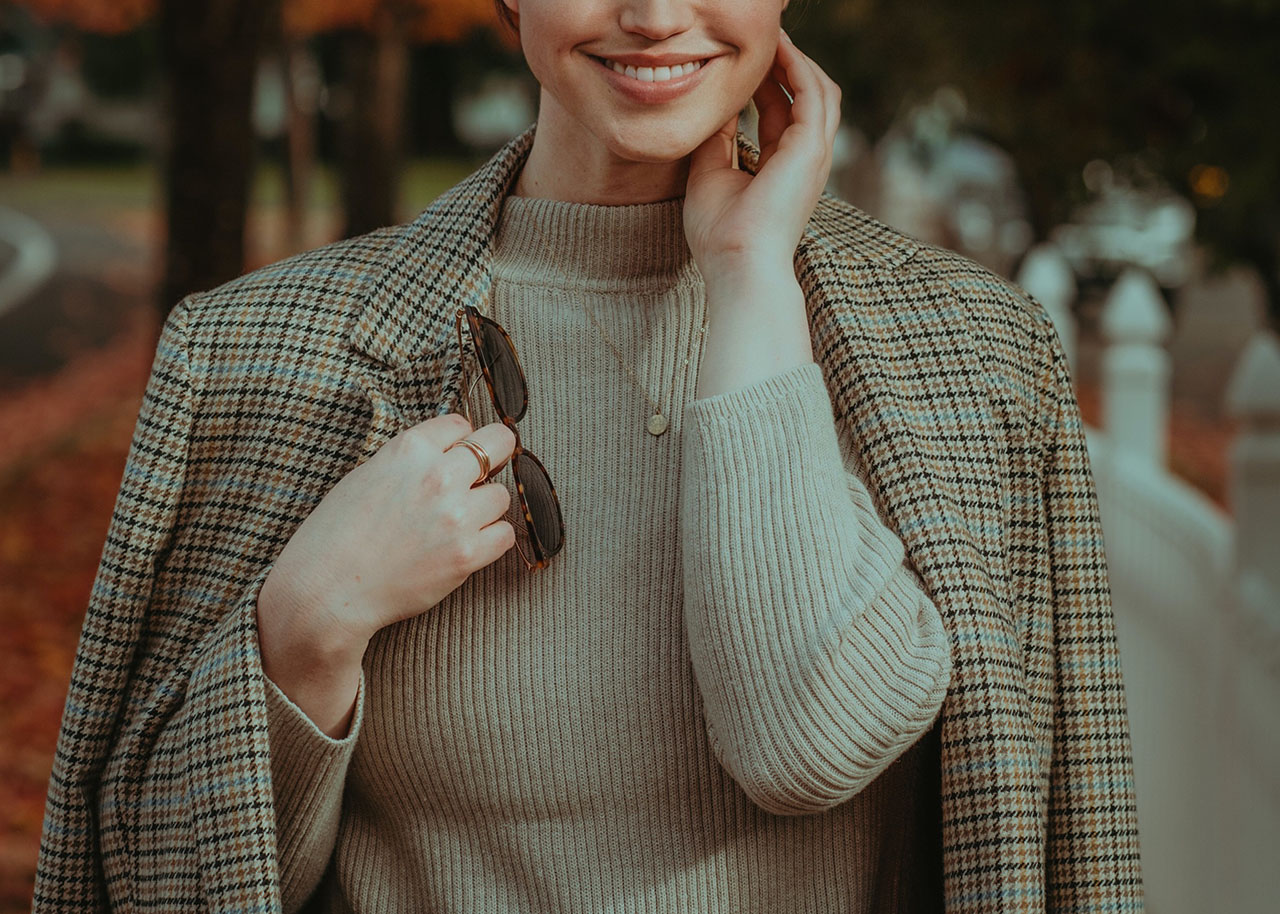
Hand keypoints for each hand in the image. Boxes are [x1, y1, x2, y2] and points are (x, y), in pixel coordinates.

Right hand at [257, 413, 516, 733]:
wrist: (327, 590)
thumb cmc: (336, 535)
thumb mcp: (366, 476)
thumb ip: (409, 461)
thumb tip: (444, 455)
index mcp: (409, 450)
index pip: (459, 424)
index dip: (460, 439)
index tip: (457, 453)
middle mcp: (437, 476)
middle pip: (499, 443)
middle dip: (496, 454)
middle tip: (488, 470)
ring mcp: (456, 515)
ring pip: (501, 495)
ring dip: (485, 507)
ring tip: (459, 522)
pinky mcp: (466, 554)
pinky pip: (504, 535)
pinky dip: (491, 539)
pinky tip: (468, 544)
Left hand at [683, 28, 841, 281]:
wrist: (737, 263)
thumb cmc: (720, 235)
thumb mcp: (710, 174)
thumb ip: (717, 139)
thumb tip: (715, 106)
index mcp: (783, 168)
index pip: (782, 113)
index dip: (767, 83)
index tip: (745, 61)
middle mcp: (805, 159)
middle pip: (807, 97)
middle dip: (789, 64)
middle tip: (764, 39)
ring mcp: (814, 154)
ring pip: (818, 90)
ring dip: (796, 60)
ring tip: (773, 37)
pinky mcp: (812, 150)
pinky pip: (812, 93)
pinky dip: (797, 67)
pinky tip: (777, 49)